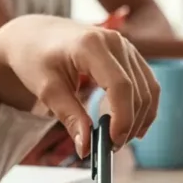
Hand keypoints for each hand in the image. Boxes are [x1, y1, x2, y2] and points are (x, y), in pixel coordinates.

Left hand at [0, 15, 159, 157]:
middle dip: (129, 124)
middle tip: (109, 147)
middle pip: (137, 90)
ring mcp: (125, 45)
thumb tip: (86, 148)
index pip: (120, 85)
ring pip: (148, 88)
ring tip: (117, 139)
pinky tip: (133, 125)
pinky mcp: (129, 53)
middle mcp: (114, 41)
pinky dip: (144, 106)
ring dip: (139, 118)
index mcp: (91, 45)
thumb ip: (69, 117)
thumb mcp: (47, 90)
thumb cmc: (35, 58)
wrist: (34, 35)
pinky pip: (147, 83)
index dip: (122, 118)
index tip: (112, 143)